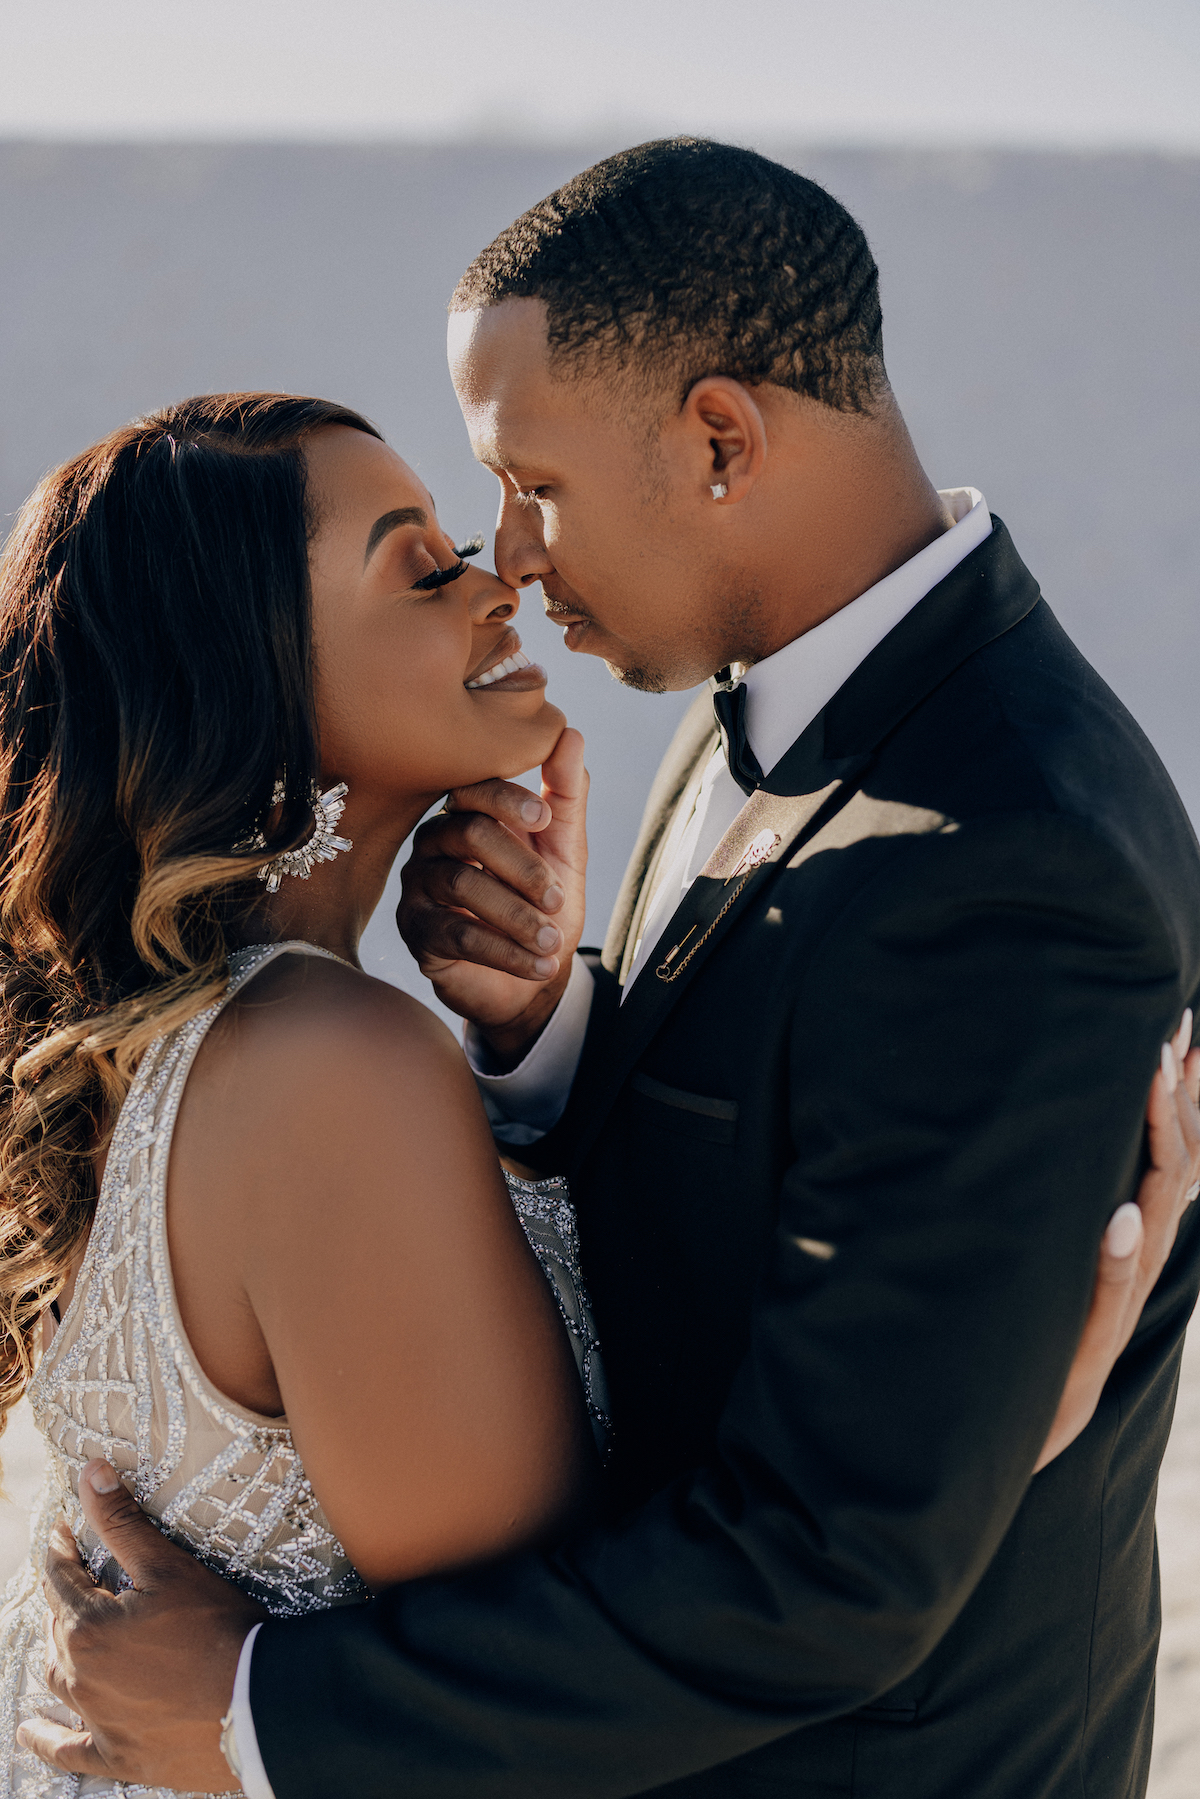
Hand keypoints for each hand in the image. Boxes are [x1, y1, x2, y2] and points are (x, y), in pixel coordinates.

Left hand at [20, 1459, 264, 1790]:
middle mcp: (80, 1676)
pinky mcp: (116, 1755)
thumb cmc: (216, 1629)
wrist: (255, 1704)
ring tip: (66, 1634)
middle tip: (80, 1576)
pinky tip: (31, 1732)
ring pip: (58, 1680)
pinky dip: (45, 1740)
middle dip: (66, 1597)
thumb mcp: (169, 1567)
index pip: (62, 1577)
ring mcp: (95, 1720)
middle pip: (58, 1627)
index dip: (62, 1549)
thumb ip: (123, 1521)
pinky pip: (66, 1750)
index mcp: (87, 1628)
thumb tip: (90, 1471)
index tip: (62, 1532)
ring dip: (59, 1653)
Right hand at [398, 726, 587, 1063]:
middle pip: (469, 833)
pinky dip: (504, 952)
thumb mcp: (564, 849)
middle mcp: (435, 841)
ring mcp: (419, 884)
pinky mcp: (415, 930)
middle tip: (558, 900)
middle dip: (522, 867)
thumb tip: (569, 732)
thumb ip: (565, 794)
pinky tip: (540, 966)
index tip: (545, 818)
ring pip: (462, 885)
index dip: (508, 799)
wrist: (528, 978)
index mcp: (468, 813)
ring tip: (554, 943)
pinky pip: (455, 935)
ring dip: (517, 917)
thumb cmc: (542, 905)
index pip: (476, 789)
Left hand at [1034, 1013, 1199, 1471]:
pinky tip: (1122, 1215)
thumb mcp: (1068, 1260)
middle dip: (1181, 1099)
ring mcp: (1121, 1295)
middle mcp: (1139, 1257)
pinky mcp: (1093, 1332)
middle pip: (1180, 1169)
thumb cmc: (1041, 1332)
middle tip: (1176, 1034)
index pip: (1176, 1153)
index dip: (1183, 1096)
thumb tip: (1093, 1147)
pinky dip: (1120, 1250)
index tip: (1180, 1035)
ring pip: (1158, 1212)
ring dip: (1163, 1146)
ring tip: (1157, 1083)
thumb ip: (1089, 1215)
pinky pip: (1114, 1288)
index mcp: (1137, 1233)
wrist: (1027, 1419)